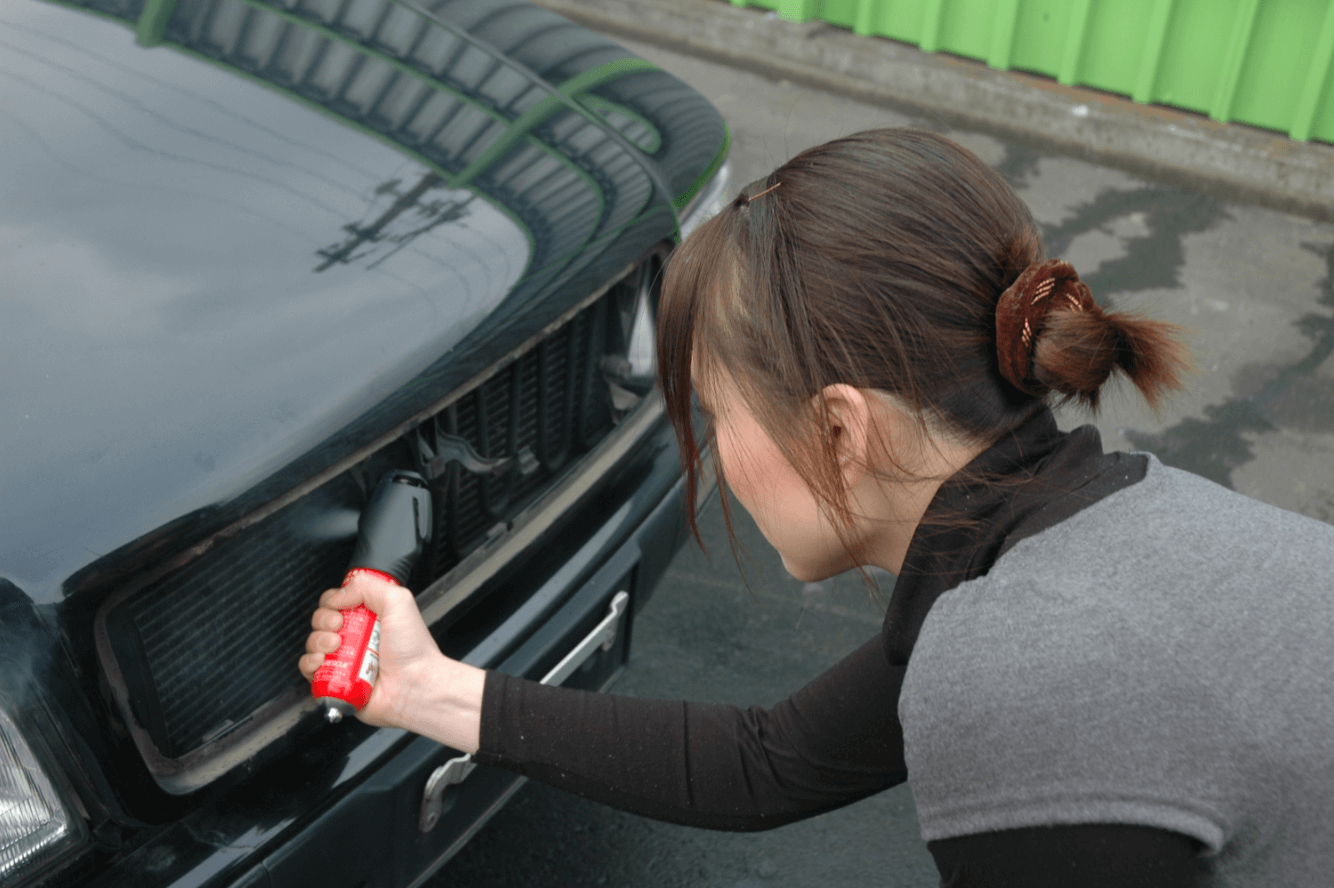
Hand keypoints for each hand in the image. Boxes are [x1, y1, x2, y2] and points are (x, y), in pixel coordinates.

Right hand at [301, 572, 483, 750]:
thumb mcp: (398, 601)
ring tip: (335, 646)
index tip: (341, 609)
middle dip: (323, 621)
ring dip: (318, 641)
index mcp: (368, 617)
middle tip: (339, 627)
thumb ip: (368, 585)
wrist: (414, 685)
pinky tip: (323, 661)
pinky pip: (310, 671)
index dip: (332, 603)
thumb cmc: (412, 650)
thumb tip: (339, 595)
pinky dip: (310, 664)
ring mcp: (344, 659)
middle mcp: (355, 637)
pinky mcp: (336, 681)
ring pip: (314, 644)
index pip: (336, 602)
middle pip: (321, 622)